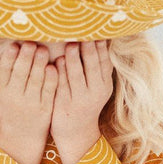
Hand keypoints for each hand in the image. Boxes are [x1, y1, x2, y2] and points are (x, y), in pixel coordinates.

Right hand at [0, 41, 58, 163]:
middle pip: (20, 74)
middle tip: (31, 43)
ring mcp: (31, 103)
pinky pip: (49, 91)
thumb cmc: (7, 105)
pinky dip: (51, 78)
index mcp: (0, 90)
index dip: (9, 57)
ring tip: (43, 50)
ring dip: (39, 64)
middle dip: (25, 57)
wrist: (22, 133)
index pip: (4, 71)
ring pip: (35, 81)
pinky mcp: (45, 108)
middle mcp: (14, 97)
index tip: (14, 44)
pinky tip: (54, 67)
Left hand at [51, 41, 113, 163]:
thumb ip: (97, 67)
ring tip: (70, 44)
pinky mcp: (63, 104)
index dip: (101, 46)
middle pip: (93, 66)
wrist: (75, 132)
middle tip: (83, 33)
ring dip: (73, 57)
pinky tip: (57, 61)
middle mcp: (95, 92)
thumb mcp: (97, 87)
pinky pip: (62, 84)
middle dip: (88, 49)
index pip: (105, 62)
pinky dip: (60, 71)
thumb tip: (98, 38)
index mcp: (104, 85)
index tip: (96, 31)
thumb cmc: (85, 102)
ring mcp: (79, 99)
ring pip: (77, 74)